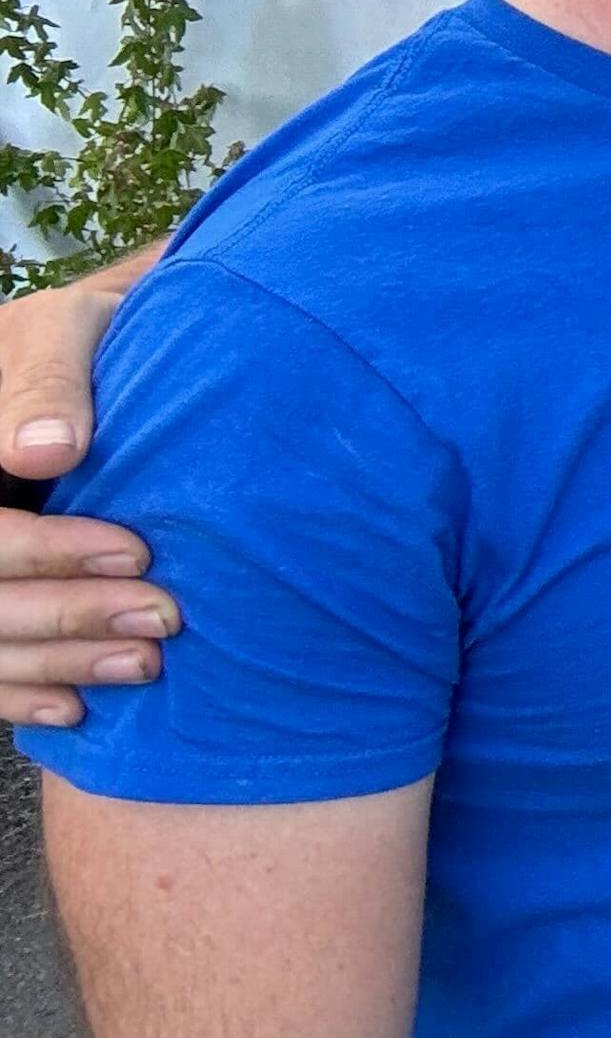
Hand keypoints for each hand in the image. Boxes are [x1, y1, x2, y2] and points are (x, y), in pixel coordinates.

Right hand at [1, 248, 172, 726]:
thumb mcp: (64, 331)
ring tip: (145, 665)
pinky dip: (22, 695)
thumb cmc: (79, 335)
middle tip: (162, 619)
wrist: (87, 354)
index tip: (136, 553)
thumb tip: (46, 452)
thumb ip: (50, 381)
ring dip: (56, 663)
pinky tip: (78, 707)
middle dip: (66, 615)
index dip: (46, 551)